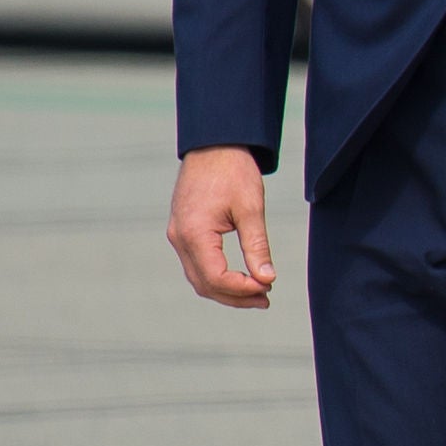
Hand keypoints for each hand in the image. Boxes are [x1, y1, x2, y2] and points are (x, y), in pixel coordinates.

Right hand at [167, 146, 276, 309]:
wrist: (214, 145)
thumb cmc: (233, 172)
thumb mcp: (250, 209)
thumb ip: (257, 246)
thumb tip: (268, 278)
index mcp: (194, 233)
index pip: (216, 278)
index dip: (242, 289)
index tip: (268, 287)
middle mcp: (179, 238)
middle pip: (205, 284)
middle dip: (236, 296)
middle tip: (266, 299)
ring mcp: (178, 235)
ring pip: (199, 277)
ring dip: (227, 290)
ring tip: (258, 292)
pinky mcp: (182, 232)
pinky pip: (197, 265)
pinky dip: (217, 277)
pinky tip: (241, 278)